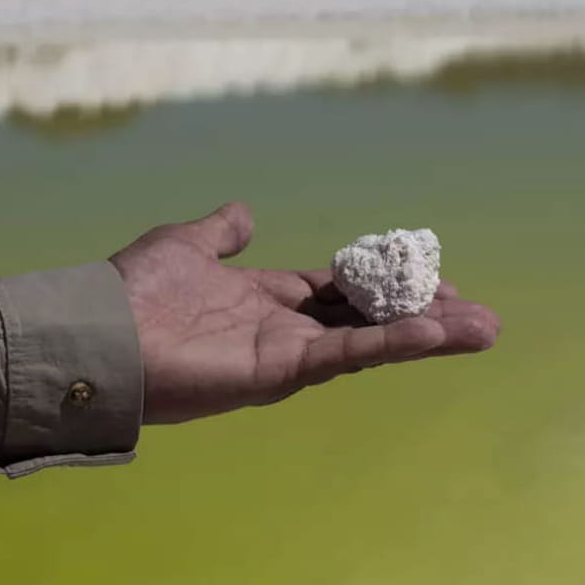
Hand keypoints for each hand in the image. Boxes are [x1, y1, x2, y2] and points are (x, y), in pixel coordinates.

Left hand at [110, 203, 499, 424]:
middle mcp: (286, 329)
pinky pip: (347, 355)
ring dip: (430, 335)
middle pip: (371, 319)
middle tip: (481, 314)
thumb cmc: (133, 291)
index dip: (387, 283)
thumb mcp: (183, 244)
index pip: (342, 291)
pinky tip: (437, 332)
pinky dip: (392, 344)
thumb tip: (242, 212)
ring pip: (373, 341)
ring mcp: (288, 354)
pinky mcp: (282, 372)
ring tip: (486, 330)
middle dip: (426, 315)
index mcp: (267, 298)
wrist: (99, 332)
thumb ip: (218, 233)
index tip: (436, 277)